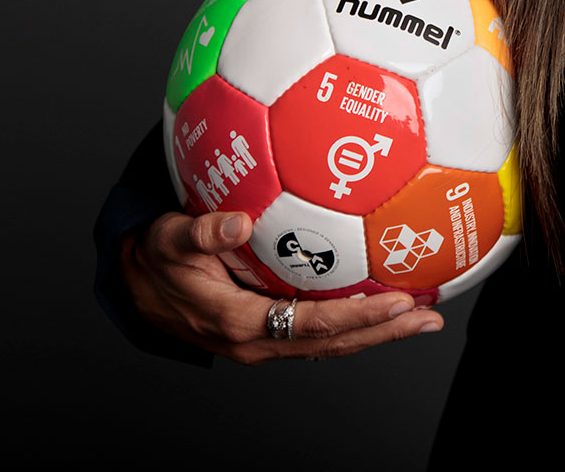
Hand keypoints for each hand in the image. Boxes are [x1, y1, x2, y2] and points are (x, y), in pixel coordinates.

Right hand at [121, 209, 443, 363]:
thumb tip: (237, 222)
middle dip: (384, 332)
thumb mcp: (169, 241)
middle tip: (429, 316)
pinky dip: (354, 322)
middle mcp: (258, 341)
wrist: (134, 286)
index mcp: (239, 323)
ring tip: (421, 315)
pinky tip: (381, 303)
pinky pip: (318, 331)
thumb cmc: (155, 260)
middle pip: (333, 342)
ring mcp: (265, 340)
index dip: (357, 317)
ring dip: (376, 331)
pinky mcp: (268, 331)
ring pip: (330, 342)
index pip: (311, 325)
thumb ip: (202, 233)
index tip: (397, 302)